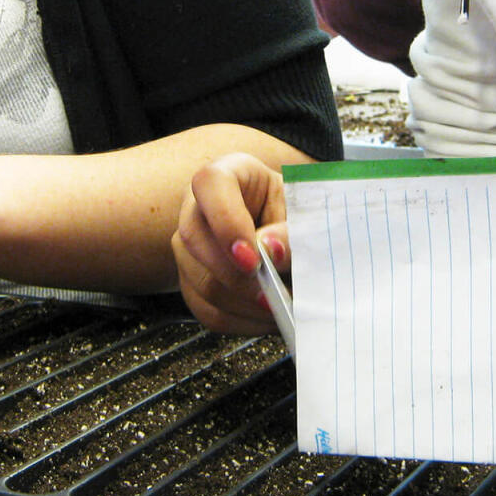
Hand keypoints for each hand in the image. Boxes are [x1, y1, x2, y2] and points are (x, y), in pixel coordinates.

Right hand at [173, 152, 288, 335]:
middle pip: (194, 240)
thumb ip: (291, 232)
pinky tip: (266, 319)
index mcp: (227, 174)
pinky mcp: (194, 281)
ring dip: (242, 305)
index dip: (226, 222)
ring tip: (280, 311)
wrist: (294, 232)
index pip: (210, 185)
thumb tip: (270, 252)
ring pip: (198, 282)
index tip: (253, 260)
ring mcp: (190, 247)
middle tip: (273, 298)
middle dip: (235, 278)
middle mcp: (198, 207)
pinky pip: (205, 309)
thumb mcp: (305, 214)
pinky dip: (239, 321)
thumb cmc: (299, 214)